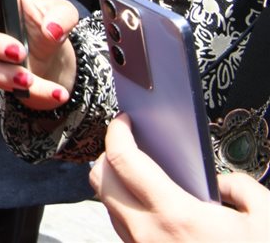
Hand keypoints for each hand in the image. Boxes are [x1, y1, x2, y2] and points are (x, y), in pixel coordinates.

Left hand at [90, 113, 268, 241]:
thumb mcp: (266, 216)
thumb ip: (240, 185)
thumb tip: (220, 182)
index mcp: (175, 216)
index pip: (122, 161)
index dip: (118, 133)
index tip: (125, 121)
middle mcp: (148, 235)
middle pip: (100, 180)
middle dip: (109, 154)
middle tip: (132, 143)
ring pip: (107, 206)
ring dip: (115, 183)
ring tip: (143, 172)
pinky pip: (123, 229)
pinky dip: (127, 209)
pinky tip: (153, 205)